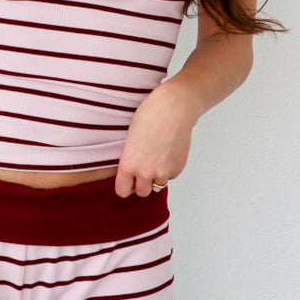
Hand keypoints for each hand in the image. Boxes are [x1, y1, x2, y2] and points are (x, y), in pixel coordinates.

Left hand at [114, 78, 197, 197]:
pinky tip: (168, 151)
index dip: (125, 186)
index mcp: (128, 164)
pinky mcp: (178, 168)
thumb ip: (130, 161)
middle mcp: (145, 172)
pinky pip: (170, 176)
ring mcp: (163, 172)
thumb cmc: (149, 116)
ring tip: (156, 157)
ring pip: (157, 186)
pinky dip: (169, 169)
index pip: (122, 191)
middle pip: (141, 192)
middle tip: (143, 169)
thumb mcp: (129, 140)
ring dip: (156, 176)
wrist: (174, 107)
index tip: (128, 180)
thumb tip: (133, 177)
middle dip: (141, 183)